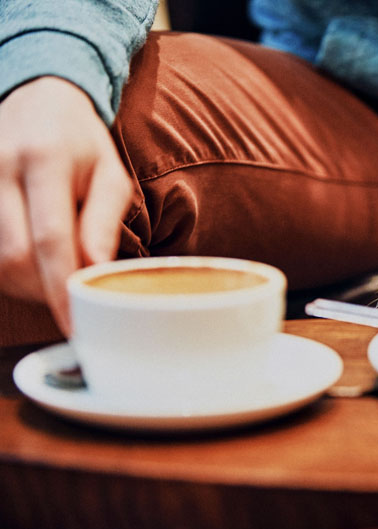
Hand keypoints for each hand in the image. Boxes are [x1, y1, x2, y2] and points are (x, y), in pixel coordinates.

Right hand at [0, 77, 132, 334]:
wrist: (36, 98)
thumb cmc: (81, 143)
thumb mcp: (109, 174)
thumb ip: (103, 222)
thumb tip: (95, 272)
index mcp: (45, 160)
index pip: (50, 238)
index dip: (61, 288)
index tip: (75, 323)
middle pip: (12, 256)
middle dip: (43, 290)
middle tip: (70, 299)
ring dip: (24, 283)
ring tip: (53, 276)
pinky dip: (7, 269)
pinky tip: (30, 263)